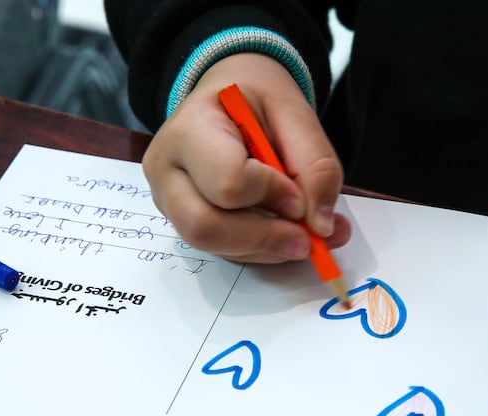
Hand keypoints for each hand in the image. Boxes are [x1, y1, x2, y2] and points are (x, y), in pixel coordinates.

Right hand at [142, 53, 349, 263]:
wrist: (226, 93)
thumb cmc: (257, 100)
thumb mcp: (296, 114)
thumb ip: (316, 167)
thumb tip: (321, 228)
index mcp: (190, 128)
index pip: (228, 180)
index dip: (272, 195)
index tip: (300, 196)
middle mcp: (166, 168)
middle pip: (205, 226)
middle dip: (264, 238)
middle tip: (308, 240)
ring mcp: (167, 199)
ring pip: (211, 245)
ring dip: (265, 249)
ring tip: (303, 234)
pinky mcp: (180, 220)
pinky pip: (219, 250)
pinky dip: (257, 250)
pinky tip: (281, 233)